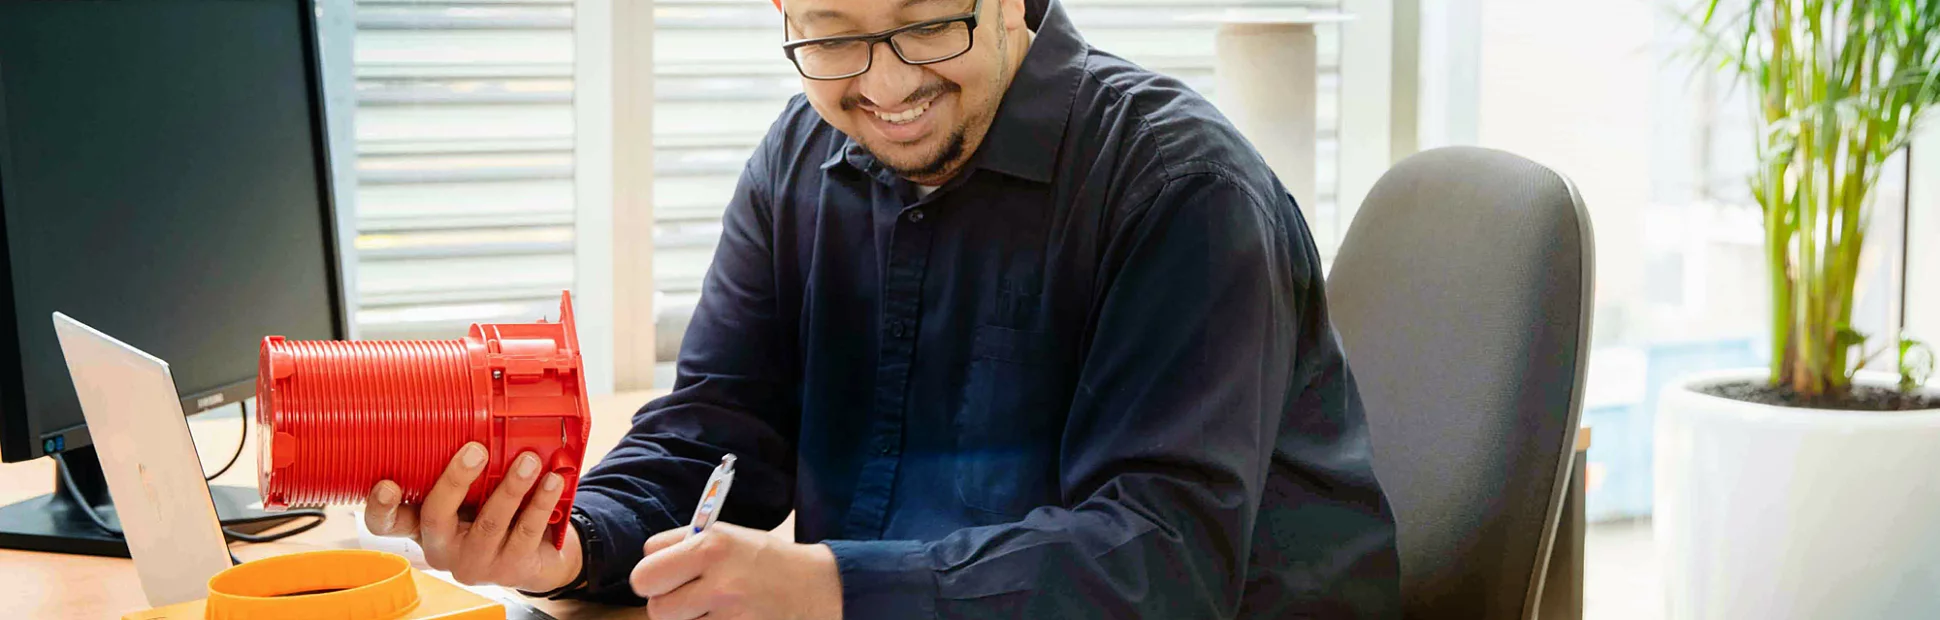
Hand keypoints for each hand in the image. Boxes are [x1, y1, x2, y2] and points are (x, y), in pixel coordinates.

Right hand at [364, 442, 583, 590]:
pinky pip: (525, 533)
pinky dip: (540, 503)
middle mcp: (443, 548)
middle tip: (477, 450)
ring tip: (529, 460)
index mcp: (423, 526)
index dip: (381, 508)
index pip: (387, 523)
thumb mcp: (471, 492)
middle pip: (436, 517)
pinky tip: (552, 481)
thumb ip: (462, 465)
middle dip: (455, 481)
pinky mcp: (510, 569)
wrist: (536, 557)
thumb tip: (469, 405)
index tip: (387, 484)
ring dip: (510, 488)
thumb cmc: (492, 511)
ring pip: (489, 524)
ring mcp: (475, 562)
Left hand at [630, 522, 843, 619]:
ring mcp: (731, 615)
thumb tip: (646, 557)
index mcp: (711, 547)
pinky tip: (725, 616)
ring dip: (688, 619)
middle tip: (685, 595)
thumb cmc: (763, 558)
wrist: (812, 586)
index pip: (645, 572)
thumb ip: (681, 542)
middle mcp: (720, 582)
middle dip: (666, 602)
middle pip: (656, 608)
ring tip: (712, 605)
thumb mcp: (726, 535)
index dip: (652, 576)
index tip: (666, 576)